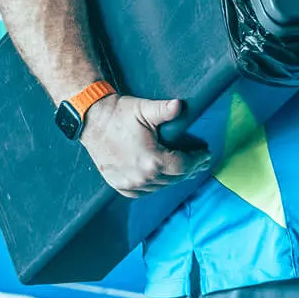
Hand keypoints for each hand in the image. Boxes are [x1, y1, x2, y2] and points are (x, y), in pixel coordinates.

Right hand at [79, 95, 209, 196]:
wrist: (92, 121)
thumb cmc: (119, 114)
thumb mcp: (145, 109)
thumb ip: (165, 110)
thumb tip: (179, 106)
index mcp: (152, 160)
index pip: (184, 166)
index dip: (198, 161)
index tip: (206, 155)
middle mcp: (141, 177)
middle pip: (174, 178)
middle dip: (189, 170)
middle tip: (200, 163)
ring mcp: (129, 183)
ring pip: (160, 186)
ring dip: (173, 178)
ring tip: (183, 169)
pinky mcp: (119, 185)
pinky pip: (143, 192)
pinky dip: (155, 185)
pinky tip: (161, 177)